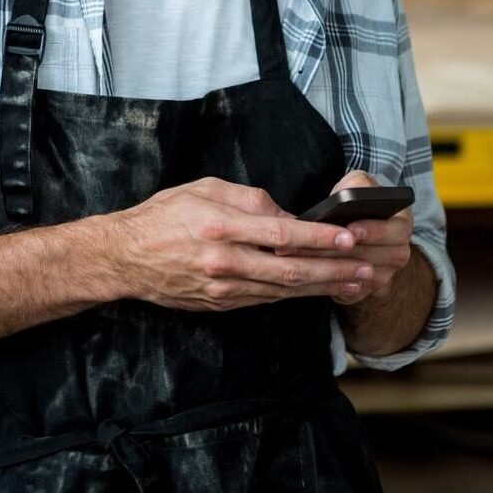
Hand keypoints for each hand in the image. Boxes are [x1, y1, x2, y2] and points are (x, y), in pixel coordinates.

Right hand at [108, 176, 373, 311]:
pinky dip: (295, 295)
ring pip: (283, 290)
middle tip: (367, 268)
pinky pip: (265, 299)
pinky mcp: (220, 303)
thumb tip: (285, 214)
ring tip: (355, 281)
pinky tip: (317, 289)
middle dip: (333, 269)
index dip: (318, 239)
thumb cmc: (163, 215)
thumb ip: (247, 199)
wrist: (125, 257)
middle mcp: (224, 261)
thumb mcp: (203, 189)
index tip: (348, 237)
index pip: (280, 235)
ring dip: (323, 287)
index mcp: (220, 226)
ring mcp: (223, 288)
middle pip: (290, 270)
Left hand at [273, 170, 412, 304]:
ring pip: (363, 277)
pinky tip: (314, 276)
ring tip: (307, 258)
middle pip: (375, 257)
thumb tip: (345, 197)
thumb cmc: (355, 204)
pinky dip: (335, 287)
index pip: (395, 230)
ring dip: (334, 269)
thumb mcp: (357, 185)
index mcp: (400, 223)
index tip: (352, 229)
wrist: (358, 229)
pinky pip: (355, 293)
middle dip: (344, 251)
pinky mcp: (369, 290)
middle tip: (317, 246)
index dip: (374, 231)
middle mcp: (399, 251)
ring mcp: (387, 274)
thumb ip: (355, 186)